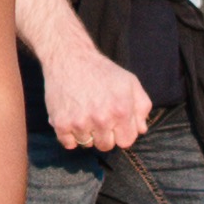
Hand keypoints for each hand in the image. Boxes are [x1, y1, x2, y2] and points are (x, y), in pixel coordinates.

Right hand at [39, 45, 154, 155]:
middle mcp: (101, 119)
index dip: (121, 132)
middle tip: (97, 116)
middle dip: (104, 134)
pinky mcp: (61, 123)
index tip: (114, 122)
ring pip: (87, 144)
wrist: (69, 57)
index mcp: (121, 110)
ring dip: (86, 133)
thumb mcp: (130, 82)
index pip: (126, 141)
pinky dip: (70, 135)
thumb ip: (142, 107)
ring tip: (83, 113)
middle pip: (106, 146)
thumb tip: (141, 130)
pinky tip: (72, 119)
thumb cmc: (102, 70)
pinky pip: (68, 144)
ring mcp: (80, 123)